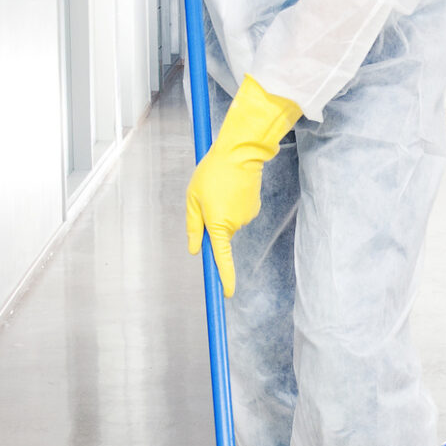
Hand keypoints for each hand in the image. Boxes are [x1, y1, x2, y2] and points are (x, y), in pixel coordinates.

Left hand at [184, 77, 302, 295]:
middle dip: (212, 221)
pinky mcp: (253, 208)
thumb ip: (193, 226)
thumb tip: (194, 249)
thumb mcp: (192, 199)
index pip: (222, 259)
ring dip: (221, 209)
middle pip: (220, 234)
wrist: (241, 152)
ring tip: (219, 187)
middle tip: (206, 196)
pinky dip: (232, 203)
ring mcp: (247, 217)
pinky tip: (231, 186)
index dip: (224, 277)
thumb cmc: (212, 173)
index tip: (226, 293)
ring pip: (228, 221)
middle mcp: (235, 225)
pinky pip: (238, 212)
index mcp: (218, 225)